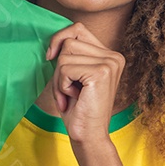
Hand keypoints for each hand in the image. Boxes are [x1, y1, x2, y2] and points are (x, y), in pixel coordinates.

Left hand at [46, 23, 124, 143]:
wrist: (88, 136)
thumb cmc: (77, 108)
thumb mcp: (72, 76)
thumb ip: (70, 54)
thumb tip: (56, 40)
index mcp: (110, 55)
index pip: (78, 29)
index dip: (59, 40)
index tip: (50, 57)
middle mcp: (114, 56)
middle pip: (69, 41)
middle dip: (59, 68)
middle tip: (67, 90)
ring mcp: (109, 63)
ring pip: (65, 55)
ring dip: (59, 79)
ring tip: (71, 95)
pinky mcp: (101, 73)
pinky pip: (65, 69)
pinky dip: (61, 86)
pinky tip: (73, 99)